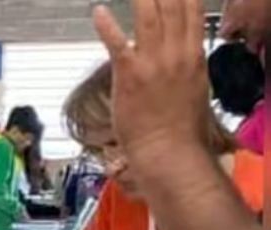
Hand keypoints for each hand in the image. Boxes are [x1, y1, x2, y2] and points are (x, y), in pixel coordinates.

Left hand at [92, 0, 210, 164]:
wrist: (169, 151)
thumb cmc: (181, 127)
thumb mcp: (195, 87)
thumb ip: (187, 64)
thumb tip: (182, 52)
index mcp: (194, 56)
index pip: (192, 12)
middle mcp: (176, 54)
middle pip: (172, 7)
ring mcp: (153, 63)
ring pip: (148, 17)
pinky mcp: (129, 74)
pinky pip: (117, 43)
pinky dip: (107, 25)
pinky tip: (99, 12)